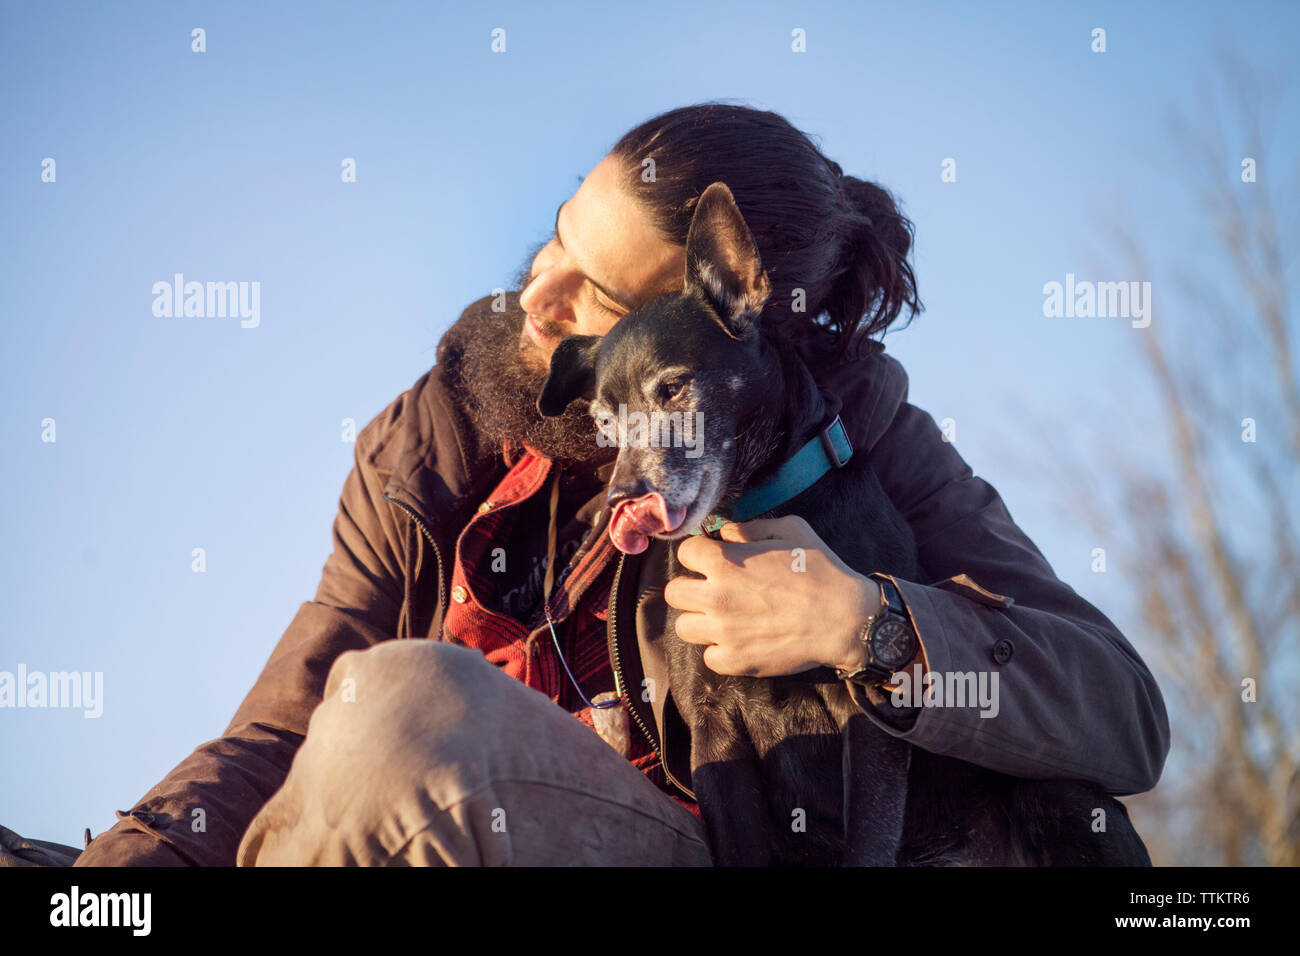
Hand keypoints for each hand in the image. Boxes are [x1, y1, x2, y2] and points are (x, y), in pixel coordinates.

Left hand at [663, 515, 880, 676]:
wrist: (845, 619)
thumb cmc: (821, 570)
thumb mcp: (791, 529)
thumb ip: (750, 528)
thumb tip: (725, 534)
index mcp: (724, 562)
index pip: (685, 552)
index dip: (700, 553)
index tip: (712, 559)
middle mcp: (716, 598)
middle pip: (674, 592)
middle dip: (691, 587)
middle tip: (713, 590)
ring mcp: (723, 633)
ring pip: (684, 627)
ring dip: (701, 620)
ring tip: (724, 618)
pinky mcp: (735, 661)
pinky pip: (708, 656)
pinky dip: (720, 650)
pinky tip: (739, 640)